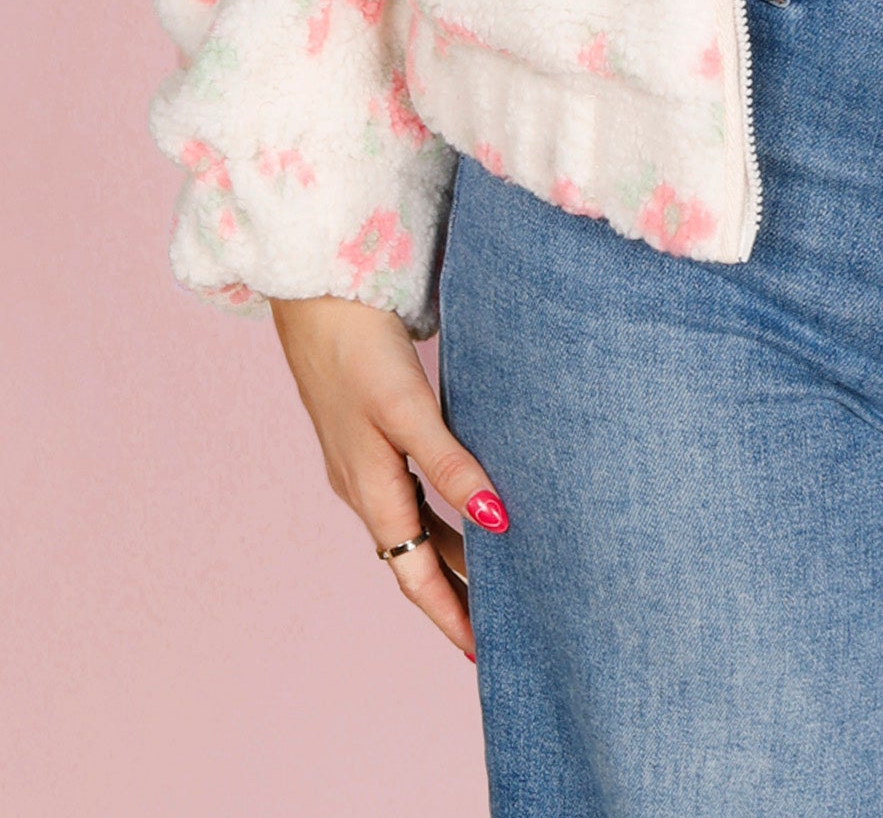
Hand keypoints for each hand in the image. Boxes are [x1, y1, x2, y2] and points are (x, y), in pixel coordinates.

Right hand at [270, 294, 507, 659]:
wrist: (316, 295)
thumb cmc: (360, 348)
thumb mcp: (407, 408)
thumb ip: (449, 464)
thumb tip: (496, 521)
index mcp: (371, 491)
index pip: (415, 575)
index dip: (449, 615)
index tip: (483, 652)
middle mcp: (364, 488)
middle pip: (414, 559)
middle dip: (452, 595)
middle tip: (500, 625)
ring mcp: (362, 463)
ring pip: (413, 527)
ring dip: (448, 555)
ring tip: (493, 579)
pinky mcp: (367, 436)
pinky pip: (408, 495)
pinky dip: (438, 515)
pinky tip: (462, 506)